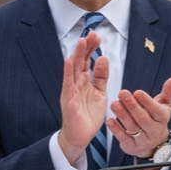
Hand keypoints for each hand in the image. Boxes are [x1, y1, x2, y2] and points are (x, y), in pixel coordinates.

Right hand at [57, 31, 109, 166]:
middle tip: (92, 33)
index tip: (98, 36)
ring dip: (77, 54)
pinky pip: (67, 84)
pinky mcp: (68, 99)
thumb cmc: (88, 116)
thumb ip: (101, 77)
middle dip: (86, 47)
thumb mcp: (99, 93)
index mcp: (84, 81)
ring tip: (81, 41)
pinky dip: (68, 72)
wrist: (80, 136)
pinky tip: (69, 60)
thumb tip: (103, 58)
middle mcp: (76, 83)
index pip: (87, 61)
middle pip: (80, 61)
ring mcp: (71, 90)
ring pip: (74, 69)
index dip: (92, 48)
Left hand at [108, 75, 170, 158]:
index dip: (147, 102)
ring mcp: (143, 140)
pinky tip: (110, 120)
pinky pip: (124, 138)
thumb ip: (168, 91)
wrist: (153, 143)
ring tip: (114, 103)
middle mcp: (154, 130)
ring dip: (123, 115)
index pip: (157, 111)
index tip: (137, 92)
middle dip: (132, 106)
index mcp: (162, 118)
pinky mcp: (131, 146)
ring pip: (133, 127)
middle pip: (143, 119)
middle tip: (122, 93)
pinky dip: (116, 130)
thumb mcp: (164, 105)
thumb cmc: (156, 118)